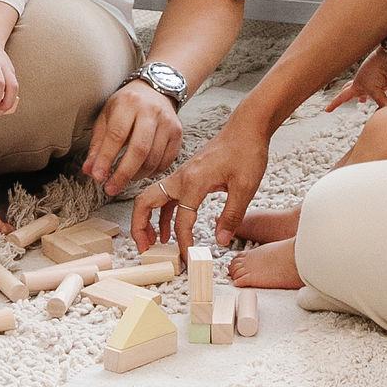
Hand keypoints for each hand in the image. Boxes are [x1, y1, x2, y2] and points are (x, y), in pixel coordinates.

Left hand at [83, 79, 182, 196]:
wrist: (156, 89)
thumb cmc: (127, 105)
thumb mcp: (107, 116)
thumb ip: (97, 144)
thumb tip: (89, 171)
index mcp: (128, 103)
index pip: (116, 135)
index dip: (106, 159)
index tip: (98, 177)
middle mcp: (151, 111)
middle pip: (139, 149)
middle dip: (123, 173)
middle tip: (111, 188)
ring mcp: (167, 122)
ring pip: (153, 158)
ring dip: (136, 175)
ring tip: (124, 178)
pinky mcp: (178, 133)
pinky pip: (166, 161)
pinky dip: (152, 172)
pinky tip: (141, 171)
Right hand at [130, 117, 268, 250]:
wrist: (247, 127)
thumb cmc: (247, 151)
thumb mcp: (245, 187)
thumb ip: (231, 216)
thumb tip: (221, 241)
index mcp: (193, 181)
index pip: (181, 221)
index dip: (183, 243)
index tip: (188, 259)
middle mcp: (181, 177)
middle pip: (145, 201)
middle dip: (140, 226)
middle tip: (145, 249)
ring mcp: (182, 175)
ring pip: (152, 198)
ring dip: (147, 220)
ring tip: (153, 243)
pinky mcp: (187, 175)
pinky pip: (167, 196)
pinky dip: (162, 213)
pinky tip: (168, 229)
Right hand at [324, 51, 386, 112]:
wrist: (386, 60)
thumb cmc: (375, 71)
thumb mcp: (374, 89)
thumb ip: (379, 101)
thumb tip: (385, 110)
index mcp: (355, 86)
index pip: (342, 97)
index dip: (334, 104)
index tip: (326, 110)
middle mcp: (362, 85)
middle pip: (350, 92)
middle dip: (345, 97)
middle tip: (341, 101)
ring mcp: (371, 85)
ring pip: (364, 92)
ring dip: (362, 96)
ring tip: (362, 100)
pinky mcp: (382, 85)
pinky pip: (380, 96)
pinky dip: (380, 99)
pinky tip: (382, 100)